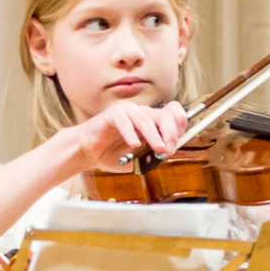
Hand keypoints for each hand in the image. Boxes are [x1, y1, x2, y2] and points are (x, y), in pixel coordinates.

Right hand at [67, 98, 190, 171]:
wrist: (90, 153)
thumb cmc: (114, 154)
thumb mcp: (140, 158)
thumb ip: (153, 155)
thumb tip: (167, 154)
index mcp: (152, 121)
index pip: (173, 115)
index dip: (179, 128)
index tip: (178, 143)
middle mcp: (143, 113)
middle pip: (165, 115)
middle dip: (171, 133)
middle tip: (170, 149)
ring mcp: (128, 112)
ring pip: (146, 119)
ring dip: (154, 135)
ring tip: (158, 149)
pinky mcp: (113, 114)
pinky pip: (124, 121)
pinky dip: (131, 133)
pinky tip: (134, 145)